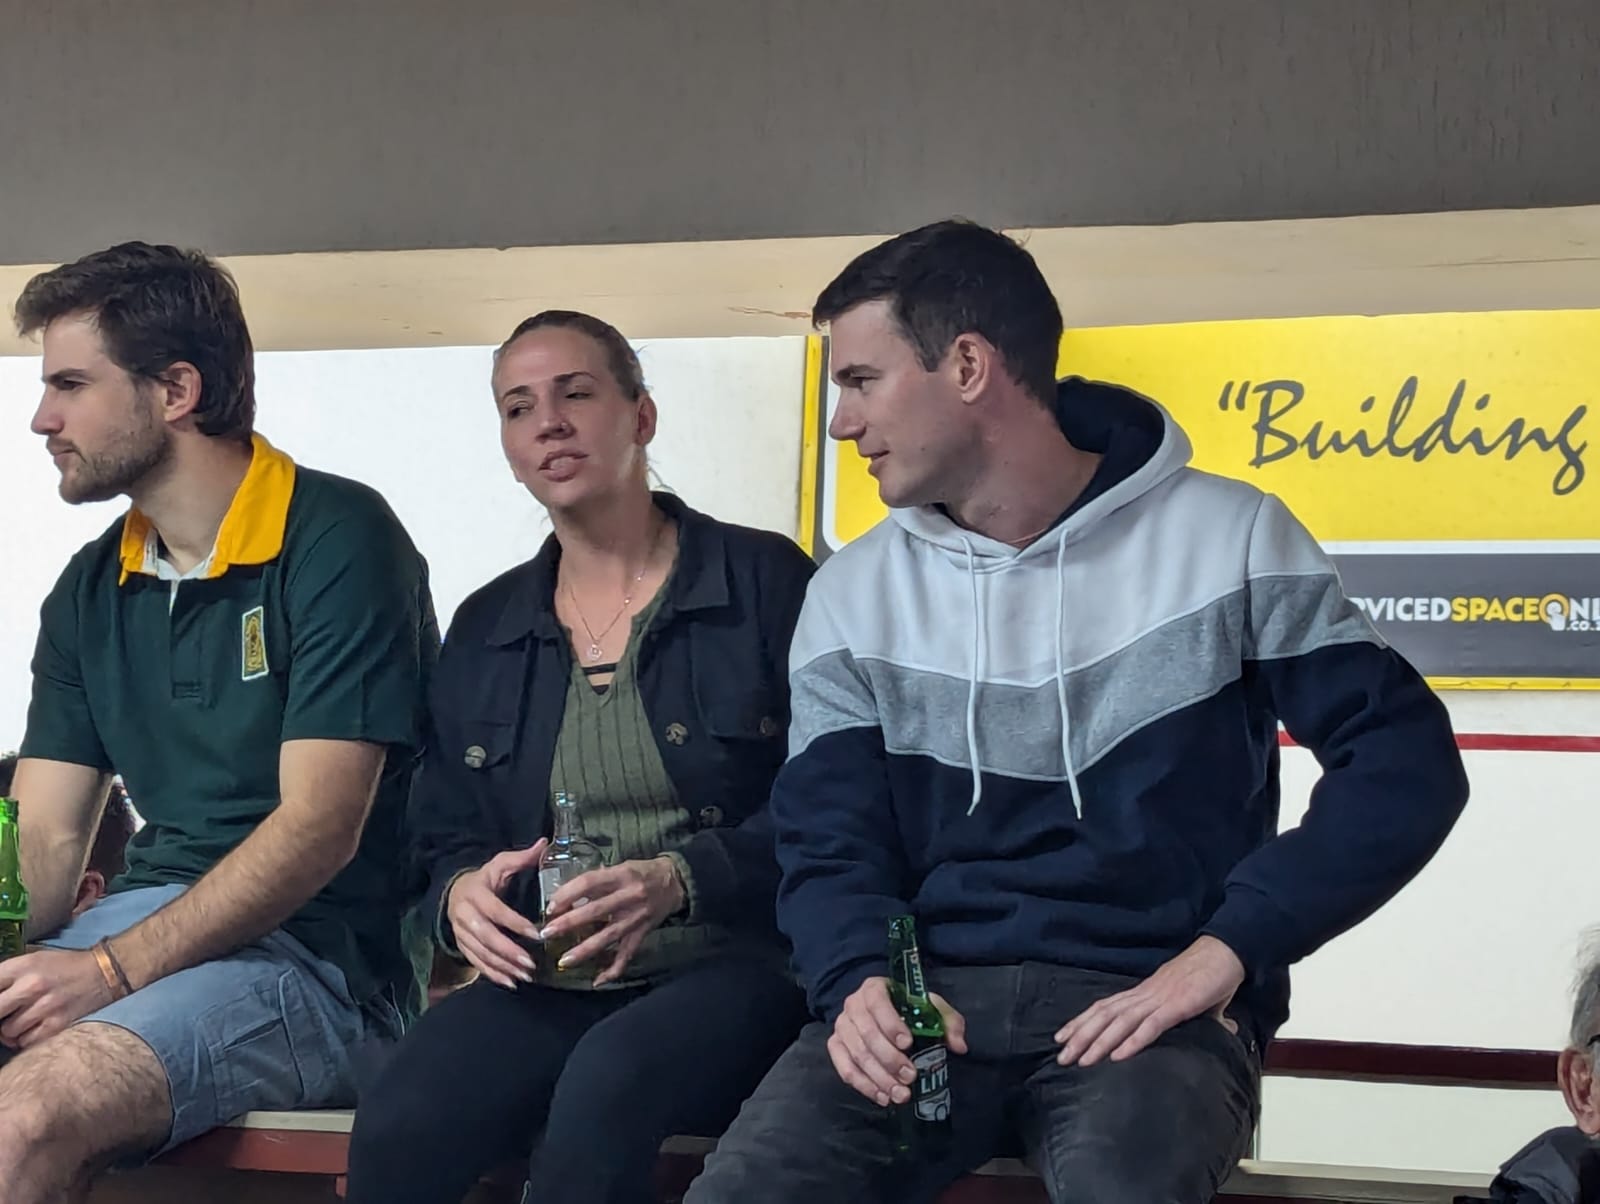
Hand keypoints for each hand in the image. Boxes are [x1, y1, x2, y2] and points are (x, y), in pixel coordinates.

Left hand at [0, 947, 117, 1049]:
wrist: (106, 972)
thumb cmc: (65, 966)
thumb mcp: (34, 960)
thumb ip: (8, 976)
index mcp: (23, 966)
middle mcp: (31, 986)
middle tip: (6, 1015)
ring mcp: (45, 1006)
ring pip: (7, 1031)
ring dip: (9, 1030)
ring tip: (19, 1022)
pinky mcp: (57, 1024)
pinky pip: (25, 1041)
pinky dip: (24, 1039)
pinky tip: (31, 1029)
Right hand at [445, 840, 547, 988]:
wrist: (454, 891)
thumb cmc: (485, 878)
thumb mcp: (500, 864)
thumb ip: (521, 858)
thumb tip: (544, 843)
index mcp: (475, 893)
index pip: (496, 911)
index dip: (515, 923)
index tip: (536, 934)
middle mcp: (464, 914)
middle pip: (485, 936)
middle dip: (508, 951)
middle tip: (530, 963)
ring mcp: (460, 932)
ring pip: (480, 953)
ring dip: (503, 966)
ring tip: (525, 975)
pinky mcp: (461, 945)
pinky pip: (475, 962)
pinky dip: (492, 974)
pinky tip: (510, 982)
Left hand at [539, 857, 684, 985]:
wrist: (675, 882)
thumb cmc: (642, 872)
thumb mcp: (620, 866)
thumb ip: (597, 879)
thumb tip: (565, 893)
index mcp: (621, 875)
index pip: (590, 883)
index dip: (568, 894)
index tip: (550, 906)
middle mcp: (629, 897)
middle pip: (595, 911)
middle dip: (569, 923)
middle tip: (547, 933)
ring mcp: (636, 918)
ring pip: (607, 936)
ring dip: (584, 950)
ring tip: (563, 961)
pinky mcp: (642, 934)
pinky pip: (627, 955)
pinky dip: (613, 970)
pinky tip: (597, 981)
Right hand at [827, 976, 967, 1107]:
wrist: (881, 1012)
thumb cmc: (908, 1008)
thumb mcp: (931, 1007)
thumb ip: (948, 1021)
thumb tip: (959, 1045)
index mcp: (874, 989)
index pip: (877, 1003)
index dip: (890, 1024)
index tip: (908, 1044)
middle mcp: (853, 1005)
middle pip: (866, 1034)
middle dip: (889, 1059)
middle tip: (910, 1077)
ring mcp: (842, 1027)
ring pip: (856, 1055)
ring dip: (878, 1078)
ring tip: (900, 1094)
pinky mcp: (835, 1046)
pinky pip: (844, 1068)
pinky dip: (863, 1085)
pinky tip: (882, 1097)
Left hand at [1054, 935, 1244, 1066]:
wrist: (1228, 952)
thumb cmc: (1211, 975)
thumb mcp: (1193, 1001)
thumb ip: (1193, 1016)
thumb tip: (1218, 1030)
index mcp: (1144, 993)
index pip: (1105, 1007)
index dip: (1082, 1022)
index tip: (1062, 1037)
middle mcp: (1145, 995)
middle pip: (1104, 1015)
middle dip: (1081, 1036)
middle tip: (1061, 1056)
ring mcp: (1159, 999)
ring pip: (1120, 1022)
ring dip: (1099, 1042)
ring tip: (1081, 1060)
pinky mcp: (1178, 1006)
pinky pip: (1151, 1026)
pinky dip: (1133, 1041)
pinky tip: (1118, 1056)